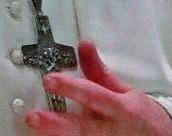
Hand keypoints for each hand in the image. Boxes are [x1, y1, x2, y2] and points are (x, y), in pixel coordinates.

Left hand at [25, 40, 171, 135]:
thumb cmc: (138, 115)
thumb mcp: (124, 91)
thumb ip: (99, 72)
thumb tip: (84, 45)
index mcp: (120, 108)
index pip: (93, 96)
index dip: (71, 88)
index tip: (49, 80)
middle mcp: (114, 130)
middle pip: (84, 129)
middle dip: (57, 124)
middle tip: (33, 117)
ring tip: (36, 130)